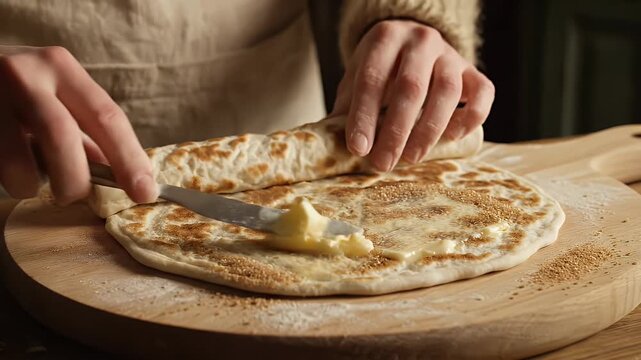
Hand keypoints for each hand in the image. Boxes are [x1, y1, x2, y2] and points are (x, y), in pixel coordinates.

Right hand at [0, 46, 156, 204]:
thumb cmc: (18, 91)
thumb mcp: (55, 98)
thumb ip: (87, 134)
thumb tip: (128, 177)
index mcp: (61, 68)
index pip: (106, 117)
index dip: (128, 159)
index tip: (145, 192)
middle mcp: (26, 74)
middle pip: (62, 137)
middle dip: (75, 179)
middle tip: (75, 195)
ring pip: (19, 162)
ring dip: (31, 185)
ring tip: (28, 180)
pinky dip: (9, 178)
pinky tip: (7, 163)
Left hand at [332, 20, 494, 170]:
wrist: (411, 41)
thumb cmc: (380, 69)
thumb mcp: (357, 78)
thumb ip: (349, 107)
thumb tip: (337, 150)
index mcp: (385, 38)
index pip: (372, 79)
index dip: (364, 117)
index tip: (358, 149)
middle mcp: (420, 41)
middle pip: (411, 88)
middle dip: (396, 131)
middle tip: (383, 163)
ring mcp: (450, 54)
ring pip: (447, 91)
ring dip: (428, 131)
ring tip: (411, 158)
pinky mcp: (472, 70)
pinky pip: (483, 93)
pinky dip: (470, 118)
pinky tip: (452, 138)